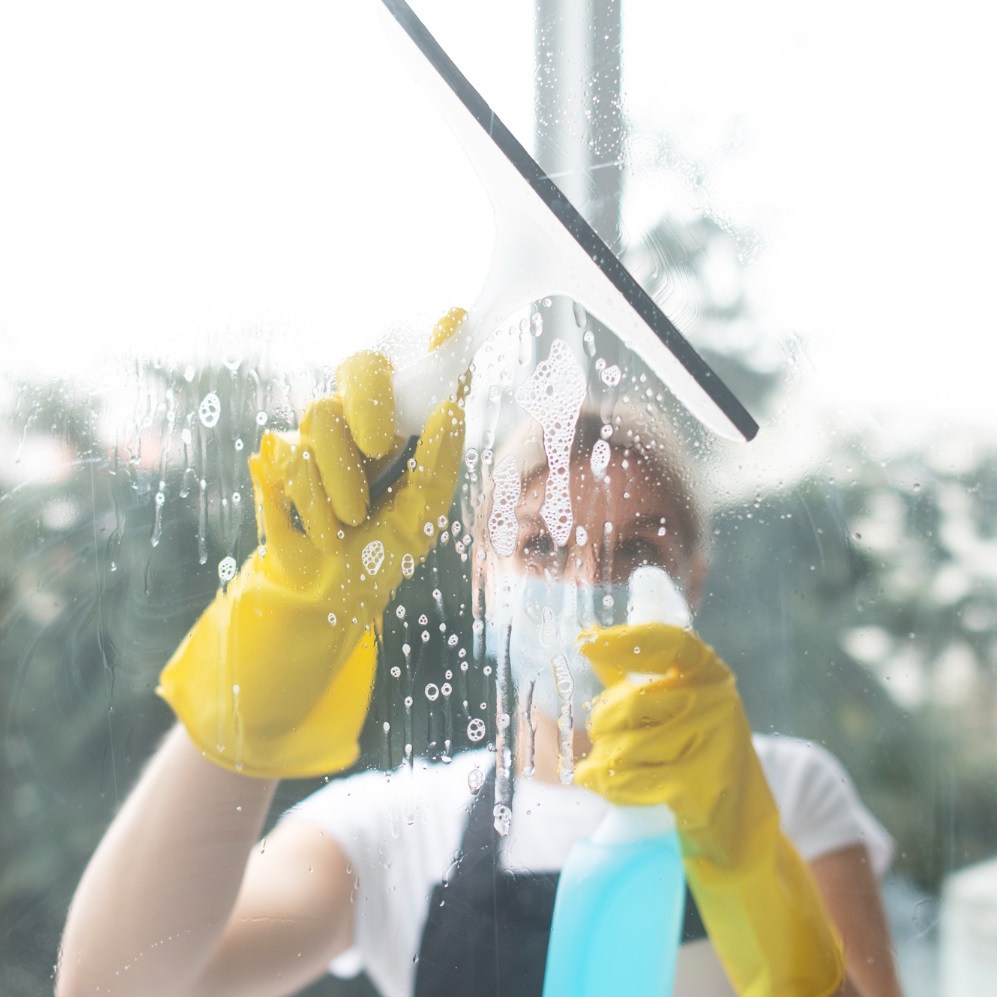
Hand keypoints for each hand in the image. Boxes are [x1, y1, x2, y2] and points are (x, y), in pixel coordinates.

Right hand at [158, 309, 467, 777]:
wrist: (321, 600)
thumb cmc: (379, 557)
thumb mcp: (421, 518)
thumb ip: (437, 466)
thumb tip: (447, 410)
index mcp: (403, 431)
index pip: (423, 375)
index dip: (439, 341)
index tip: (456, 317)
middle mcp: (361, 422)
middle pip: (361, 365)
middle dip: (370, 403)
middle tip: (379, 446)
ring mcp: (318, 436)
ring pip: (320, 416)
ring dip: (339, 483)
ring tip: (349, 524)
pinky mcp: (278, 460)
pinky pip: (286, 457)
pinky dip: (308, 503)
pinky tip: (321, 532)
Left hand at [574, 624, 845, 996]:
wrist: (738, 822)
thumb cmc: (694, 753)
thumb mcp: (672, 706)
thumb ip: (631, 674)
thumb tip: (587, 634)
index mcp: (710, 674)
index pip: (669, 644)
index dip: (626, 641)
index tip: (586, 642)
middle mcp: (718, 702)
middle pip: (631, 704)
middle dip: (602, 725)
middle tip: (601, 738)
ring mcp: (713, 744)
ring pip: (624, 747)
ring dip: (603, 761)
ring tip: (605, 766)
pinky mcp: (699, 787)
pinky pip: (629, 781)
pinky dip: (607, 785)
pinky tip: (603, 784)